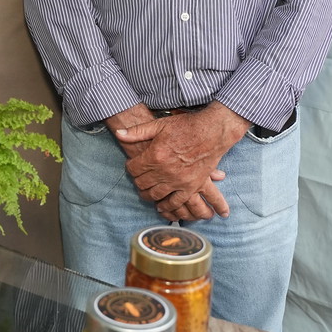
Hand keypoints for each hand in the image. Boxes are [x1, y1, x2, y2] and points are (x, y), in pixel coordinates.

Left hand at [115, 103, 249, 220]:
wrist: (212, 132)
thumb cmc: (186, 126)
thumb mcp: (159, 125)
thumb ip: (137, 131)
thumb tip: (119, 134)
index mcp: (155, 155)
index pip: (133, 169)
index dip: (130, 168)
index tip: (132, 166)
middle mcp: (165, 171)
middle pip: (142, 183)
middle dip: (138, 182)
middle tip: (138, 180)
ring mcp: (178, 181)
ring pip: (156, 195)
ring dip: (149, 196)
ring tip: (146, 194)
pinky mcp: (191, 186)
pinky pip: (176, 202)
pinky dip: (168, 206)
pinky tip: (163, 206)